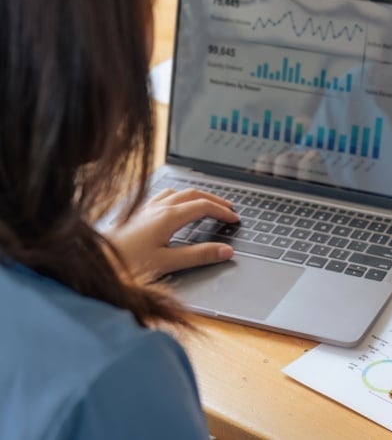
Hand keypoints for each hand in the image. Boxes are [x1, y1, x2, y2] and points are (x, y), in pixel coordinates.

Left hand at [105, 188, 238, 281]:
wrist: (94, 262)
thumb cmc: (126, 263)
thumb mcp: (168, 262)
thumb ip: (199, 255)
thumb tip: (226, 251)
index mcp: (168, 217)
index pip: (203, 206)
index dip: (222, 211)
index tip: (234, 219)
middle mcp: (157, 207)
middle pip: (193, 194)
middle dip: (214, 199)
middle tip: (228, 208)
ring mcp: (146, 208)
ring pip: (178, 192)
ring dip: (196, 196)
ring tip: (206, 204)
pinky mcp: (137, 213)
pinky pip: (163, 196)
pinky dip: (179, 197)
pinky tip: (175, 206)